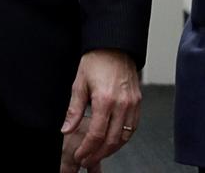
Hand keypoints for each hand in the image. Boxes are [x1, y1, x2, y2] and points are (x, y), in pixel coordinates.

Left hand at [60, 49, 139, 167]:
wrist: (114, 45)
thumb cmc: (96, 60)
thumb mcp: (79, 83)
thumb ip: (74, 109)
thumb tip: (66, 128)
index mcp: (105, 99)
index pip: (96, 134)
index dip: (87, 149)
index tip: (80, 155)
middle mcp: (122, 104)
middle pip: (111, 140)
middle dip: (98, 154)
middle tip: (87, 160)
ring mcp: (132, 103)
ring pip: (124, 137)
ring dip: (111, 149)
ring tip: (98, 154)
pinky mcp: (138, 102)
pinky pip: (133, 127)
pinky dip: (123, 138)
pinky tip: (113, 141)